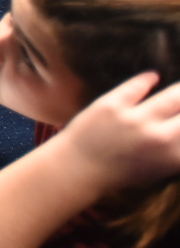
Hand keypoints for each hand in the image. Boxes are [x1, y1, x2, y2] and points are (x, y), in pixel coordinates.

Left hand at [56, 72, 179, 196]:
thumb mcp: (160, 168)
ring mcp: (135, 120)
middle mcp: (159, 138)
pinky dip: (147, 79)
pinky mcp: (111, 105)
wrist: (78, 169)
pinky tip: (153, 76)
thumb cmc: (122, 171)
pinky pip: (137, 85)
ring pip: (174, 95)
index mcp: (174, 157)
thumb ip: (178, 151)